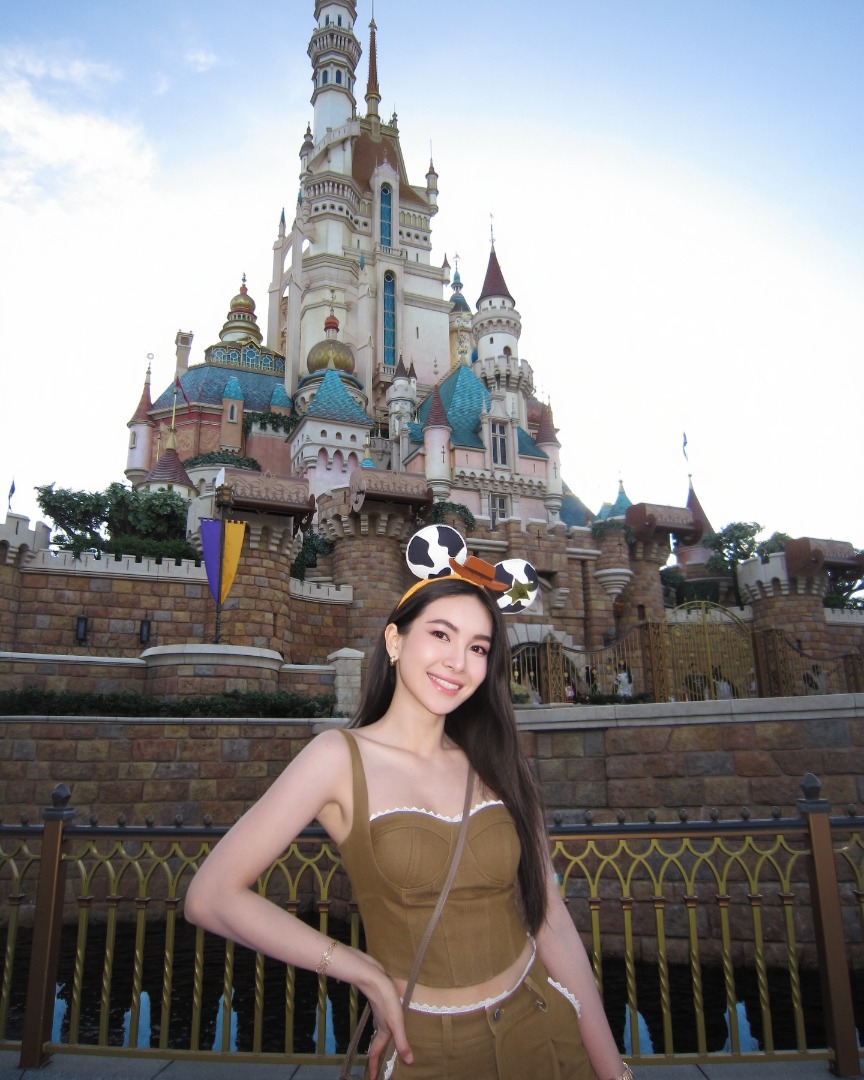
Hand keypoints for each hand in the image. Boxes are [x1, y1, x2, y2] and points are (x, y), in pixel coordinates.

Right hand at [359, 962, 412, 1076]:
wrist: (374, 977)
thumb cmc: (386, 1000)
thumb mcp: (396, 1022)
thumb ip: (402, 1041)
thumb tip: (409, 1062)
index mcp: (383, 1030)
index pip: (376, 1053)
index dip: (374, 1067)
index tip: (372, 1079)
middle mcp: (380, 1024)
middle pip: (377, 1044)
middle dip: (377, 1057)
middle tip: (377, 1067)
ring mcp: (380, 1013)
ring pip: (380, 1032)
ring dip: (380, 1042)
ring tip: (385, 1048)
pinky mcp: (383, 1003)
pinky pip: (383, 1021)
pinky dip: (384, 1027)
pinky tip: (389, 1022)